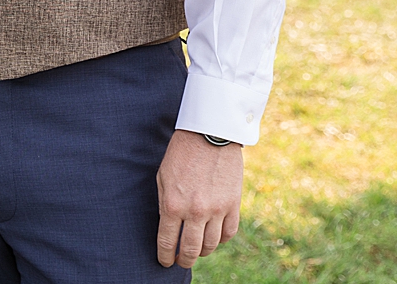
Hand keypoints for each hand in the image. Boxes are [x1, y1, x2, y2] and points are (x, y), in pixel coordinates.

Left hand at [155, 129, 243, 268]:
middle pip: (190, 250)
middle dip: (183, 260)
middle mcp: (194, 211)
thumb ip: (164, 204)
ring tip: (197, 249)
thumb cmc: (181, 153)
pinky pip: (229, 233)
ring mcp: (216, 210)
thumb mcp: (163, 177)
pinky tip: (215, 236)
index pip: (166, 242)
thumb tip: (167, 228)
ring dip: (202, 251)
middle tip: (181, 261)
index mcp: (172, 204)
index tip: (165, 262)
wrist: (209, 134)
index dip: (165, 256)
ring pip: (211, 245)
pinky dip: (222, 239)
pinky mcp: (233, 205)